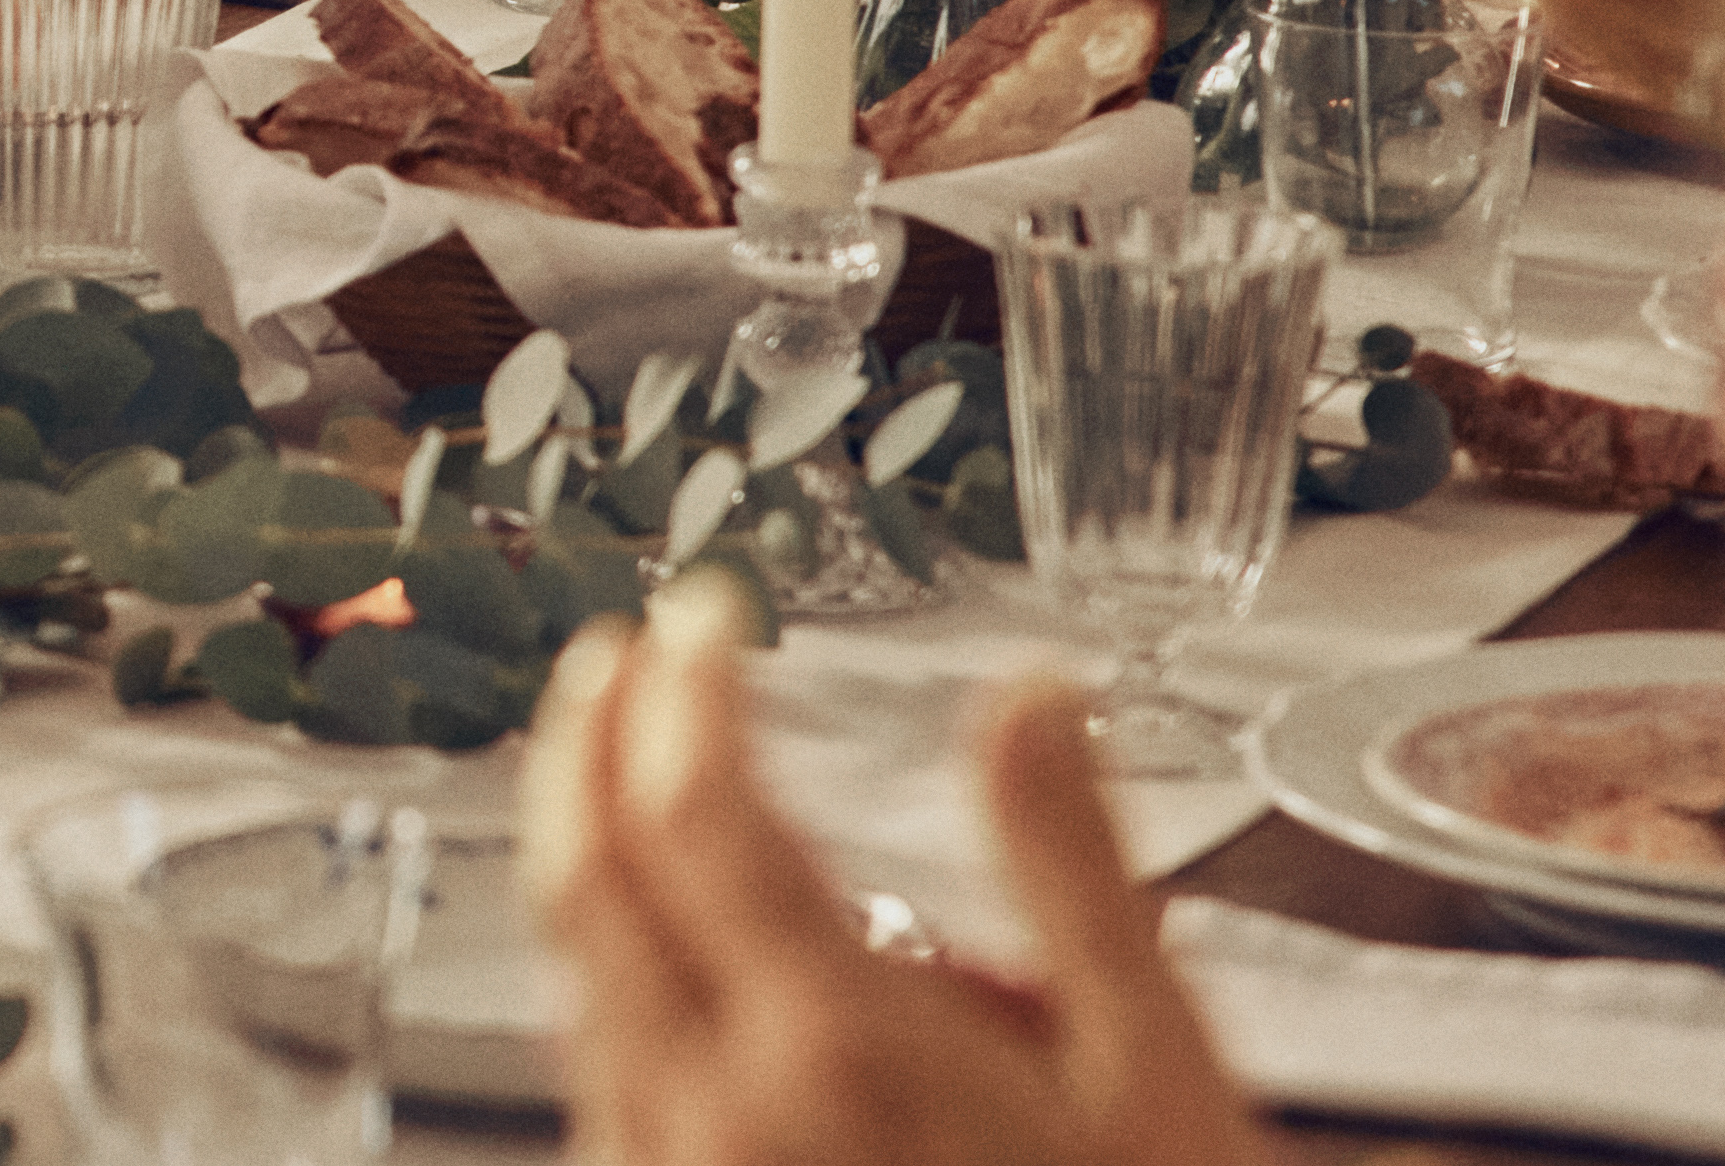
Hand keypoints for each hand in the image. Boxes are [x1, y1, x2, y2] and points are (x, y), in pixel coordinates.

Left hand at [529, 595, 1266, 1165]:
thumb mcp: (1150, 1065)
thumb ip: (1070, 865)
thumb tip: (1033, 689)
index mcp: (835, 1047)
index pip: (694, 806)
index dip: (683, 684)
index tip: (705, 610)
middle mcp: (719, 1113)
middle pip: (583, 876)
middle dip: (585, 739)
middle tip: (618, 656)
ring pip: (574, 980)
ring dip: (583, 852)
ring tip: (626, 769)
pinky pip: (600, 1081)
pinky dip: (610, 979)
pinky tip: (667, 951)